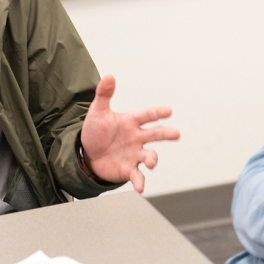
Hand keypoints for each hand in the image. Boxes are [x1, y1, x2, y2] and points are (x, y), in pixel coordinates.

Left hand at [80, 75, 180, 191]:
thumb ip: (104, 94)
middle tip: (176, 133)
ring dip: (152, 159)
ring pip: (149, 156)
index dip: (157, 112)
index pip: (147, 115)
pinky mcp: (129, 169)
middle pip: (155, 134)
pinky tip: (140, 187)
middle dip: (166, 134)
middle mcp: (137, 138)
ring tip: (151, 162)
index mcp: (131, 122)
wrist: (87, 154)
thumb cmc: (96, 131)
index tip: (168, 110)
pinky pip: (137, 175)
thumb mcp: (98, 112)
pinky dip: (140, 181)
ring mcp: (135, 154)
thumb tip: (109, 76)